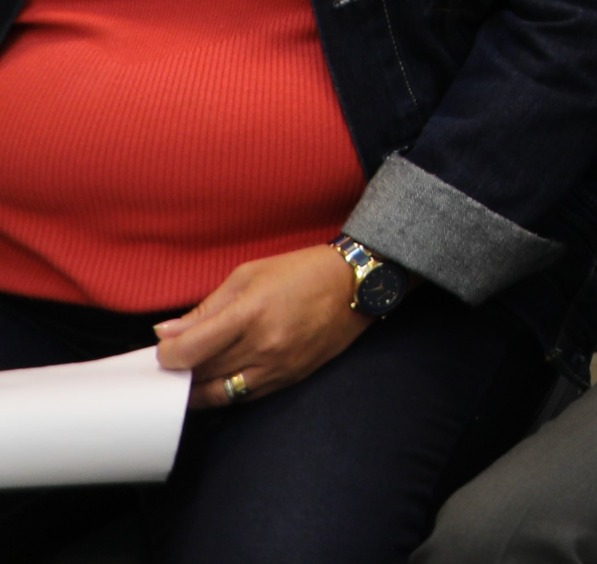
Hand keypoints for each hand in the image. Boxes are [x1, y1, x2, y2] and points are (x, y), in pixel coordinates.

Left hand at [152, 245, 366, 407]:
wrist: (358, 285)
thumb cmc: (302, 272)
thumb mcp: (248, 275)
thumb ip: (206, 308)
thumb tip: (168, 333)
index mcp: (250, 313)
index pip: (190, 351)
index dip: (167, 355)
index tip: (166, 348)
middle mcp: (264, 346)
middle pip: (201, 374)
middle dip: (179, 370)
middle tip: (173, 361)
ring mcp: (278, 367)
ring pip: (219, 394)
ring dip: (198, 388)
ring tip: (190, 376)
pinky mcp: (290, 378)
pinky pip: (245, 397)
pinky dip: (225, 391)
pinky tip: (219, 379)